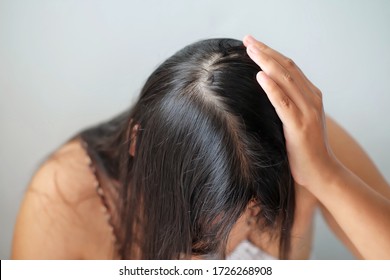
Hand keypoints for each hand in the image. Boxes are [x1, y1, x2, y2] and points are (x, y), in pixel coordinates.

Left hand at [243, 35, 338, 189]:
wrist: (321, 173)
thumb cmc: (305, 149)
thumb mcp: (297, 121)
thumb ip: (288, 104)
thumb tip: (266, 91)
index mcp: (311, 96)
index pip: (289, 67)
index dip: (271, 53)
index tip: (254, 45)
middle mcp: (312, 99)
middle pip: (287, 68)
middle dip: (266, 52)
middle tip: (247, 40)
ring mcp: (307, 112)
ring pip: (286, 80)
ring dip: (267, 62)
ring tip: (250, 50)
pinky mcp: (299, 127)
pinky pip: (284, 103)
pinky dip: (272, 88)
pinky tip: (261, 76)